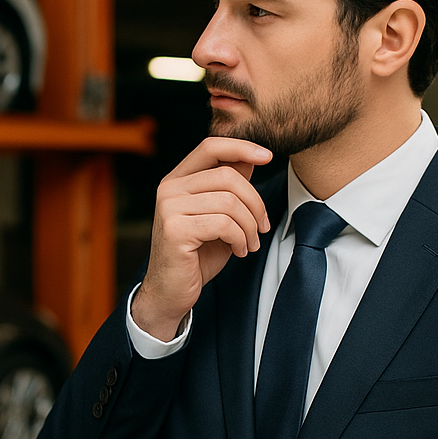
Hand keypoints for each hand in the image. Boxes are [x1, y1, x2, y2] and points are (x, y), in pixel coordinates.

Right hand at [132, 137, 271, 339]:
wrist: (172, 292)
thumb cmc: (197, 255)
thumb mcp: (218, 216)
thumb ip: (230, 188)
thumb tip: (251, 158)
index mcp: (177, 180)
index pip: (210, 146)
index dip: (242, 147)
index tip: (268, 156)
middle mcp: (169, 189)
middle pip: (228, 176)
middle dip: (255, 202)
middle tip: (261, 227)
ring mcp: (169, 208)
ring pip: (229, 202)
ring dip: (250, 226)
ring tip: (250, 243)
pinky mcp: (175, 230)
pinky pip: (223, 224)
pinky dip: (240, 239)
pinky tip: (239, 251)